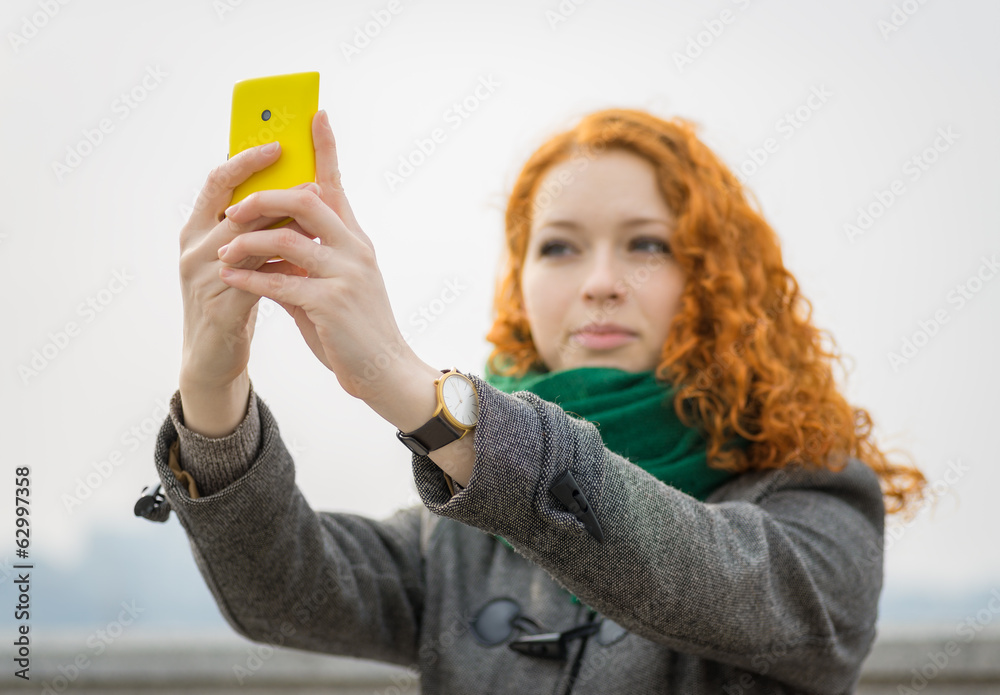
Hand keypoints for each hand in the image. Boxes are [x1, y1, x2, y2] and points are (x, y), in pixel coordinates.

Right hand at [178, 140, 315, 390]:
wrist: (211, 358)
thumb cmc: (230, 302)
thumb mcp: (240, 259)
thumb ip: (257, 231)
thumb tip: (296, 194)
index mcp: (196, 231)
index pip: (217, 183)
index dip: (245, 161)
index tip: (278, 145)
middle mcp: (193, 250)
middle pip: (236, 209)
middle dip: (276, 195)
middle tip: (313, 181)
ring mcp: (203, 279)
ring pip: (246, 242)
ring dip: (285, 228)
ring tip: (318, 217)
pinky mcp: (220, 308)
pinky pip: (256, 281)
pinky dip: (283, 268)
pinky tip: (307, 261)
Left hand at [216, 110, 416, 401]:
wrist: (386, 371)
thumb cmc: (355, 330)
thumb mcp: (334, 287)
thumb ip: (303, 263)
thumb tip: (265, 247)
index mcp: (356, 240)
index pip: (337, 184)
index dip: (326, 147)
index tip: (314, 114)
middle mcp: (354, 249)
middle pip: (305, 200)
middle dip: (263, 197)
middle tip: (234, 207)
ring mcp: (345, 275)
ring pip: (287, 239)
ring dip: (247, 242)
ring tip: (223, 253)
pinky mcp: (331, 304)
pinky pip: (280, 282)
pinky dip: (250, 279)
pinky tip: (230, 278)